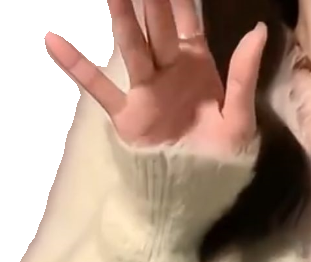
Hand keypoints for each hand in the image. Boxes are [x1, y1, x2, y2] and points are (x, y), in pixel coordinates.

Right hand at [45, 0, 266, 154]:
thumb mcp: (240, 118)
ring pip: (131, 44)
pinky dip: (75, 65)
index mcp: (197, 66)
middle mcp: (168, 70)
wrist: (195, 196)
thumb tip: (258, 29)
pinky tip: (52, 38)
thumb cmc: (221, 159)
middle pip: (156, 25)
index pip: (186, 20)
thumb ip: (243, 74)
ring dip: (121, 16)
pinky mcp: (126, 114)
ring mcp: (145, 89)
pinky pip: (97, 86)